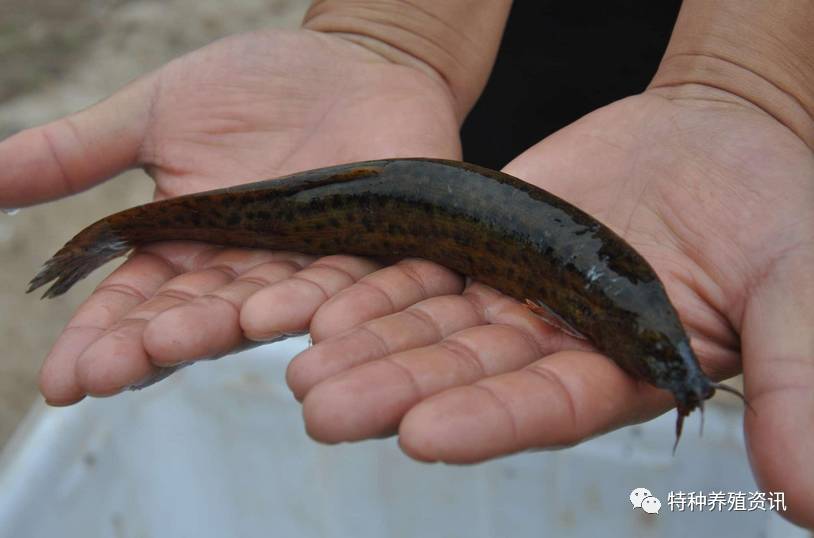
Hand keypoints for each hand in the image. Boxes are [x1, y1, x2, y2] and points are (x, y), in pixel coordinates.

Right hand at [1, 29, 461, 402]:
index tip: (61, 380)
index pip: (139, 301)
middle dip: (152, 342)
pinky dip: (324, 300)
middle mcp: (250, 267)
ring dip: (225, 327)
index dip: (102, 338)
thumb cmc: (256, 87)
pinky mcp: (375, 247)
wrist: (353, 61)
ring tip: (181, 342)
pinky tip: (289, 318)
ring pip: (268, 305)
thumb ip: (79, 152)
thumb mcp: (157, 113)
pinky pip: (352, 281)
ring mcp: (312, 261)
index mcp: (192, 244)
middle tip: (109, 371)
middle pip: (197, 314)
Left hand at [290, 88, 813, 523]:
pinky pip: (427, 268)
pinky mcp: (487, 247)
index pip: (549, 407)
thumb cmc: (774, 209)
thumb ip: (795, 380)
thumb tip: (811, 502)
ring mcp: (517, 297)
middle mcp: (556, 345)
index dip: (489, 420)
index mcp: (622, 371)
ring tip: (303, 366)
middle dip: (398, 390)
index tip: (425, 436)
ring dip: (371, 346)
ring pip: (433, 328)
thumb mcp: (797, 289)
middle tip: (324, 409)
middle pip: (469, 375)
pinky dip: (380, 285)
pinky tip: (324, 305)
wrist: (721, 136)